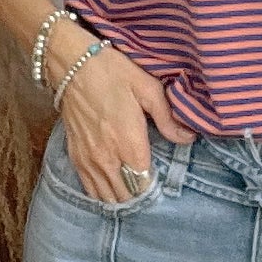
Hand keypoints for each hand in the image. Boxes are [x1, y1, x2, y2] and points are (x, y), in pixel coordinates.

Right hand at [51, 32, 193, 201]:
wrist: (72, 64)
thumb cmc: (113, 73)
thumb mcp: (148, 89)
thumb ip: (168, 118)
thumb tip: (188, 138)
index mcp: (129, 143)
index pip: (143, 184)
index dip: (153, 189)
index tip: (161, 183)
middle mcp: (107, 158)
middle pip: (125, 196)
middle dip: (138, 196)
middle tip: (149, 188)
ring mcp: (88, 160)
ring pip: (106, 196)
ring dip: (120, 198)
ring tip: (132, 191)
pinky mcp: (75, 156)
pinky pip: (89, 188)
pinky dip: (101, 193)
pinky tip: (111, 188)